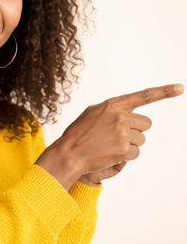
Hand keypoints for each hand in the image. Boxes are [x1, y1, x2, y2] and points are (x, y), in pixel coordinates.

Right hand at [39, 83, 181, 189]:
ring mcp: (122, 133)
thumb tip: (128, 114)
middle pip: (145, 124)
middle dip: (135, 131)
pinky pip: (135, 152)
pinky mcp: (123, 149)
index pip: (143, 96)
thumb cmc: (77, 136)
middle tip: (116, 138)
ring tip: (109, 147)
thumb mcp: (91, 115)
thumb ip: (111, 111)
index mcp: (112, 105)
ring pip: (141, 139)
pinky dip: (125, 156)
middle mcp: (119, 116)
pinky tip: (110, 155)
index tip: (179, 88)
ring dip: (130, 145)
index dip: (163, 91)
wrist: (67, 155)